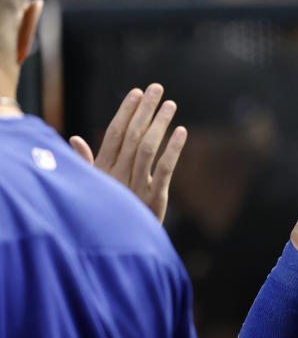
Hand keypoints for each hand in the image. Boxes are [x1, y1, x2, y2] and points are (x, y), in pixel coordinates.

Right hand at [69, 83, 186, 222]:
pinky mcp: (154, 198)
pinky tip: (181, 131)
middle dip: (144, 110)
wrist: (118, 249)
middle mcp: (118, 174)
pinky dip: (173, 150)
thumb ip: (87, 164)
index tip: (136, 92)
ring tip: (170, 104)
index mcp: (104, 170)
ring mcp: (136, 186)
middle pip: (132, 135)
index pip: (114, 134)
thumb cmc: (106, 215)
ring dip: (159, 124)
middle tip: (156, 87)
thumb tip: (76, 139)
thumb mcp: (95, 188)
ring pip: (147, 148)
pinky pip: (165, 169)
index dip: (125, 112)